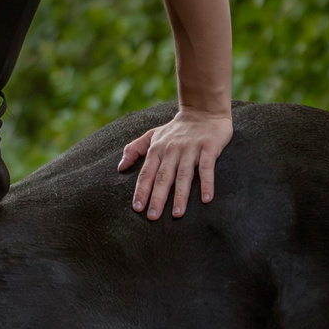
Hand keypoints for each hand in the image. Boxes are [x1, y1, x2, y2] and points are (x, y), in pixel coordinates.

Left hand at [117, 106, 231, 220]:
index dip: (142, 190)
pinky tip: (206, 199)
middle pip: (163, 177)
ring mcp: (191, 149)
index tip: (137, 208)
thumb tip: (120, 167)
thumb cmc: (176, 129)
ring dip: (180, 195)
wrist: (203, 111)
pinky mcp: (209, 147)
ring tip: (177, 214)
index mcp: (157, 149)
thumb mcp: (153, 135)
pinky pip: (207, 168)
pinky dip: (207, 183)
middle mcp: (172, 150)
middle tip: (153, 217)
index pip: (147, 173)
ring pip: (184, 175)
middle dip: (157, 197)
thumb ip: (134, 149)